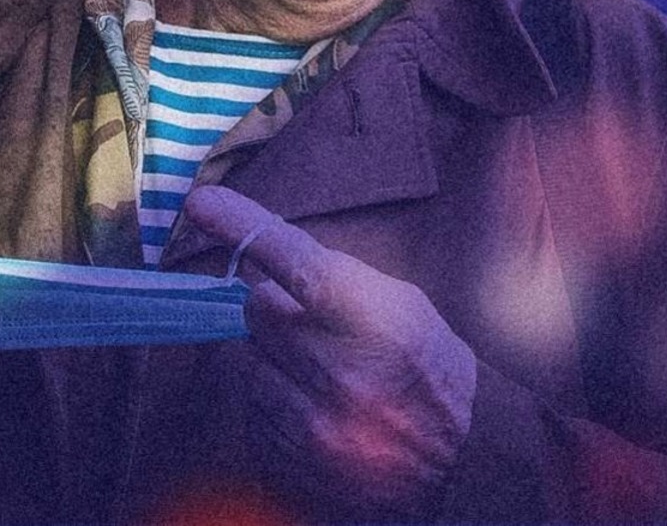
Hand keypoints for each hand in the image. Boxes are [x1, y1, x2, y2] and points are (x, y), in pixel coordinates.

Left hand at [184, 186, 475, 515]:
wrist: (463, 461)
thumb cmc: (427, 367)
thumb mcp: (402, 307)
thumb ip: (333, 277)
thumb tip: (256, 247)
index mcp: (382, 329)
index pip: (300, 267)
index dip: (247, 230)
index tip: (203, 204)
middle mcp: (345, 381)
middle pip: (257, 310)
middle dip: (275, 309)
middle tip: (312, 326)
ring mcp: (315, 430)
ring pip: (246, 361)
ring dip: (271, 359)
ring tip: (320, 376)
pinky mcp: (291, 463)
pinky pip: (251, 410)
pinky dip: (273, 402)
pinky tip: (316, 410)